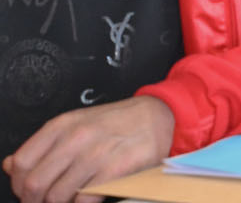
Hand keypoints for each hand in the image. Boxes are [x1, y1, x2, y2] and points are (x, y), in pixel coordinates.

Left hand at [3, 96, 174, 202]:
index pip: (21, 163)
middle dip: (36, 201)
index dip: (19, 184)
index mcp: (62, 125)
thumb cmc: (115, 122)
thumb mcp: (75, 124)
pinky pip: (84, 199)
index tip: (28, 191)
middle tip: (46, 202)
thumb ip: (42, 145)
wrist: (159, 115)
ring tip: (69, 199)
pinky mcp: (116, 169)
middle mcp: (76, 137)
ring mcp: (96, 154)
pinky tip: (88, 197)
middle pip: (35, 184)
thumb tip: (10, 165)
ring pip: (57, 196)